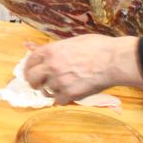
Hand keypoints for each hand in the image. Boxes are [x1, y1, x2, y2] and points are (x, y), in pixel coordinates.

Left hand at [23, 35, 142, 102]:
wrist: (113, 60)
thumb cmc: (98, 47)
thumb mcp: (73, 41)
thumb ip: (57, 49)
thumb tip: (45, 51)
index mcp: (51, 51)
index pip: (30, 60)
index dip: (29, 67)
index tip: (30, 71)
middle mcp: (51, 66)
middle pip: (31, 78)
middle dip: (34, 82)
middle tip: (39, 84)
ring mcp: (60, 81)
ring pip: (45, 91)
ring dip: (51, 90)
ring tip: (60, 88)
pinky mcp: (70, 94)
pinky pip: (58, 101)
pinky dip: (63, 99)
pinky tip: (69, 94)